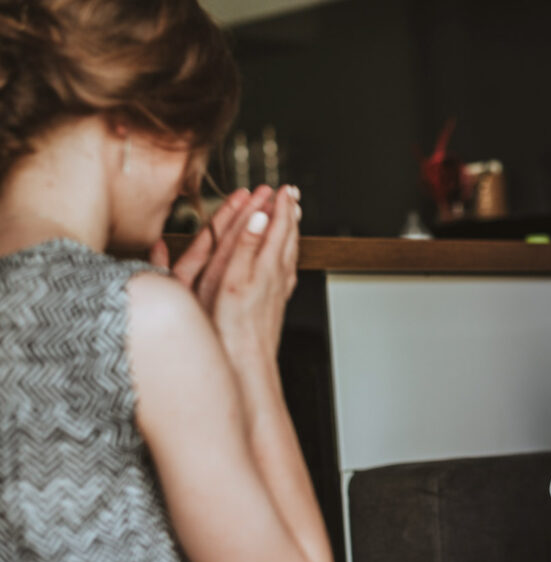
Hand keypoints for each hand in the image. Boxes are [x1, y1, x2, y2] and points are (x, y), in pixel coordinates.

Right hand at [210, 185, 300, 357]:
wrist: (247, 361)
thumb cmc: (233, 325)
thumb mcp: (232, 279)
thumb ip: (246, 245)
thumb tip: (260, 216)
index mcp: (266, 265)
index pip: (277, 226)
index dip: (280, 205)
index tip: (283, 188)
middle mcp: (278, 275)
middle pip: (288, 237)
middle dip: (290, 213)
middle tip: (292, 194)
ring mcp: (279, 289)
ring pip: (291, 252)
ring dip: (292, 231)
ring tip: (293, 217)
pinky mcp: (277, 301)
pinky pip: (288, 269)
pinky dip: (289, 254)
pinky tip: (287, 258)